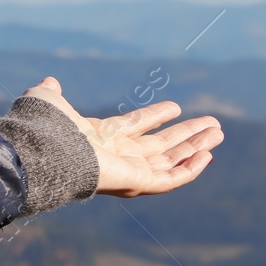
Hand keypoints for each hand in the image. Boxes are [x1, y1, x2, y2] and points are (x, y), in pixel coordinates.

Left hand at [20, 77, 223, 196]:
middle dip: (187, 134)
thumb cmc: (46, 129)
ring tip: (218, 132)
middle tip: (213, 123)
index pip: (136, 126)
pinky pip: (171, 178)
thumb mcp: (47, 102)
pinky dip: (190, 168)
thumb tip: (48, 83)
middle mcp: (119, 156)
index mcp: (102, 137)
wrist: (48, 152)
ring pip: (172, 160)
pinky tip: (207, 154)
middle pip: (162, 145)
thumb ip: (51, 93)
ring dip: (196, 146)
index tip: (175, 107)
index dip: (156, 116)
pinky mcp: (140, 182)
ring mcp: (131, 170)